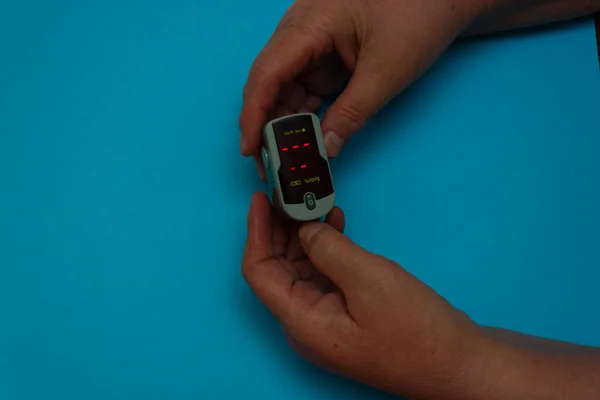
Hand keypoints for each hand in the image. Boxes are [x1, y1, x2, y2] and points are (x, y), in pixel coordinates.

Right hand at [239, 0, 496, 160]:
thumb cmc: (418, 16)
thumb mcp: (386, 71)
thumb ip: (352, 113)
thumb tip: (324, 150)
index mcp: (309, 24)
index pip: (267, 72)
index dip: (253, 114)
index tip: (250, 149)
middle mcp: (300, 31)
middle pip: (268, 82)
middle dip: (265, 124)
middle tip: (270, 164)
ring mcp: (311, 43)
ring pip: (283, 88)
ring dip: (284, 123)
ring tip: (287, 159)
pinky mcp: (324, 55)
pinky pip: (303, 88)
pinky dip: (303, 114)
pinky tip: (304, 139)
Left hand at [242, 192, 486, 397]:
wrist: (460, 366)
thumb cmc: (418, 332)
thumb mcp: (370, 281)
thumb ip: (330, 249)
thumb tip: (305, 227)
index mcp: (302, 321)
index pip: (259, 272)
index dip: (256, 232)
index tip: (259, 198)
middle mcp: (306, 323)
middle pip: (277, 269)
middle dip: (278, 228)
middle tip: (286, 192)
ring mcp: (327, 320)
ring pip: (300, 269)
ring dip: (303, 235)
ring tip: (310, 201)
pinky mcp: (347, 314)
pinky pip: (324, 275)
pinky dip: (326, 248)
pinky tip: (335, 223)